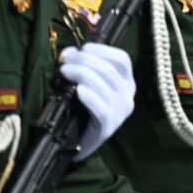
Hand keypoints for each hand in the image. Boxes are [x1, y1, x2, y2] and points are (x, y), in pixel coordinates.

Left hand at [59, 43, 134, 160]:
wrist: (80, 143)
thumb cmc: (84, 110)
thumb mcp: (89, 85)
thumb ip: (84, 67)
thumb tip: (69, 53)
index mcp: (127, 82)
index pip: (123, 59)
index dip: (102, 50)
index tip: (82, 48)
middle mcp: (128, 96)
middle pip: (109, 70)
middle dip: (85, 60)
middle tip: (65, 61)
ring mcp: (120, 112)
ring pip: (104, 86)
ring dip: (82, 74)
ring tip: (64, 72)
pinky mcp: (109, 127)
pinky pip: (101, 108)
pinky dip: (90, 97)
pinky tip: (78, 91)